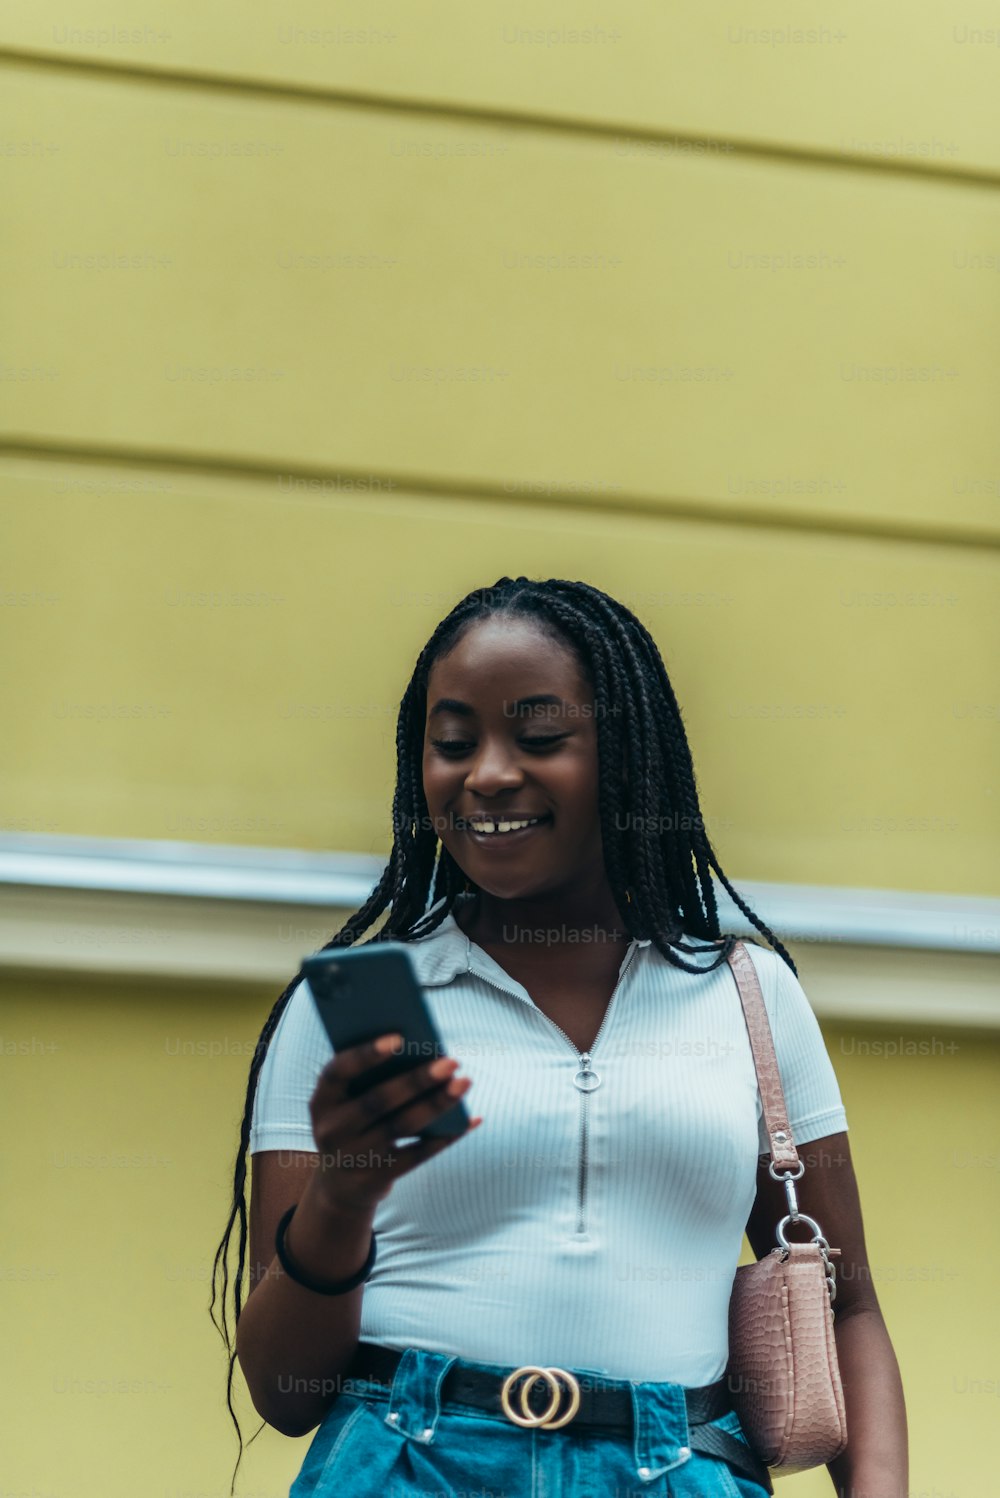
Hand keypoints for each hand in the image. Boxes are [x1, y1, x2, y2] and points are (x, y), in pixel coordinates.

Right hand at [308, 1032, 479, 1214]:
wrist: (339, 1186)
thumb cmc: (353, 1123)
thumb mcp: (345, 1103)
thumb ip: (369, 1079)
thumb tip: (422, 1052)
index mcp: (321, 1101)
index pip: (337, 1072)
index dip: (366, 1055)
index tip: (399, 1038)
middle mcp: (332, 1130)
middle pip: (378, 1101)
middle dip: (417, 1080)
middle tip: (451, 1062)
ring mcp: (354, 1158)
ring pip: (402, 1126)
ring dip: (437, 1103)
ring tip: (464, 1083)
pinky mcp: (377, 1179)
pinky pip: (418, 1154)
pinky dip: (447, 1136)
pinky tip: (470, 1119)